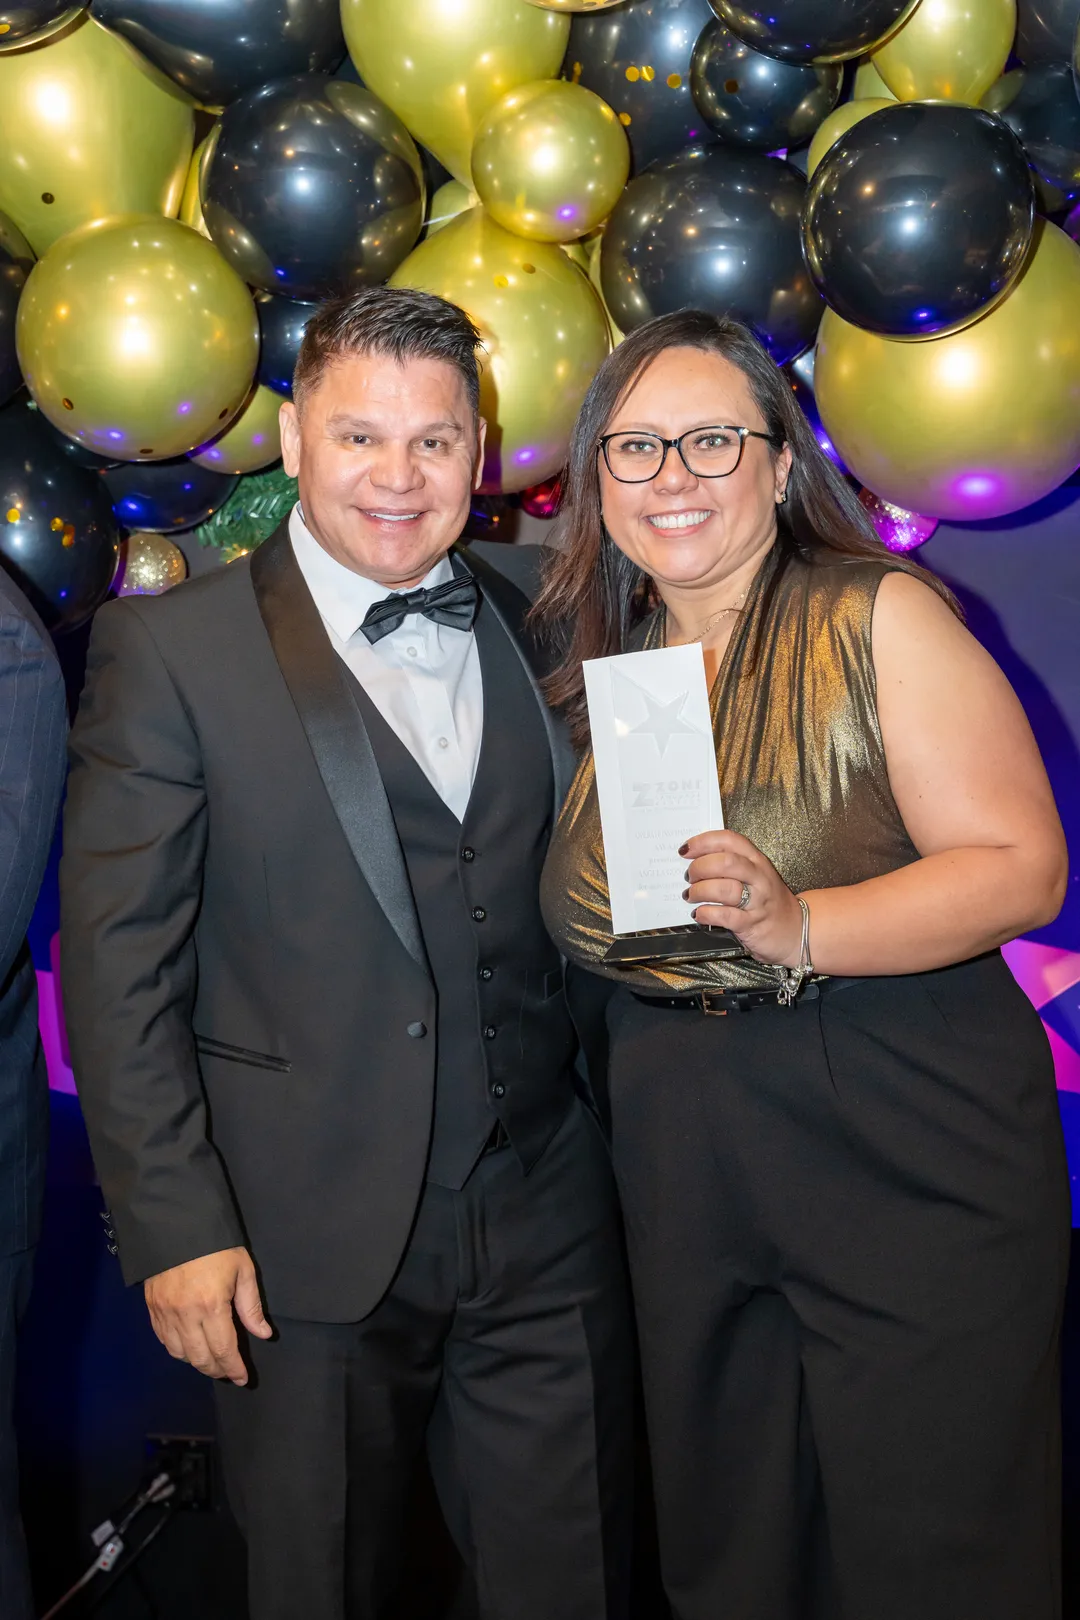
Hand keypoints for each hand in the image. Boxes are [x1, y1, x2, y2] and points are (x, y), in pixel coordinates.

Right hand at [144, 1246, 271, 1384]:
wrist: (176, 1224)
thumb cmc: (216, 1246)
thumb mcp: (242, 1270)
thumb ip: (251, 1306)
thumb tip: (263, 1334)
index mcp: (211, 1306)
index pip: (223, 1350)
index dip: (233, 1368)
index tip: (243, 1378)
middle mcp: (185, 1316)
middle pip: (199, 1358)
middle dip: (216, 1370)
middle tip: (228, 1372)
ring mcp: (165, 1313)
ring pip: (179, 1354)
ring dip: (196, 1362)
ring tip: (211, 1361)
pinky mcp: (151, 1308)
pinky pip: (163, 1340)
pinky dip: (177, 1350)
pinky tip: (188, 1347)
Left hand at [683, 829, 802, 967]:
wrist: (797, 930)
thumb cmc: (768, 900)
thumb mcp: (755, 875)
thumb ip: (731, 865)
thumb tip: (694, 861)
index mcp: (757, 860)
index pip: (730, 840)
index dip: (704, 842)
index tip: (686, 850)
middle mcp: (758, 877)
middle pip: (725, 862)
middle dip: (700, 867)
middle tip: (689, 877)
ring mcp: (757, 901)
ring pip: (724, 888)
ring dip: (699, 891)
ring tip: (691, 895)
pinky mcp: (751, 924)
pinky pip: (724, 916)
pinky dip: (706, 913)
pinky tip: (699, 914)